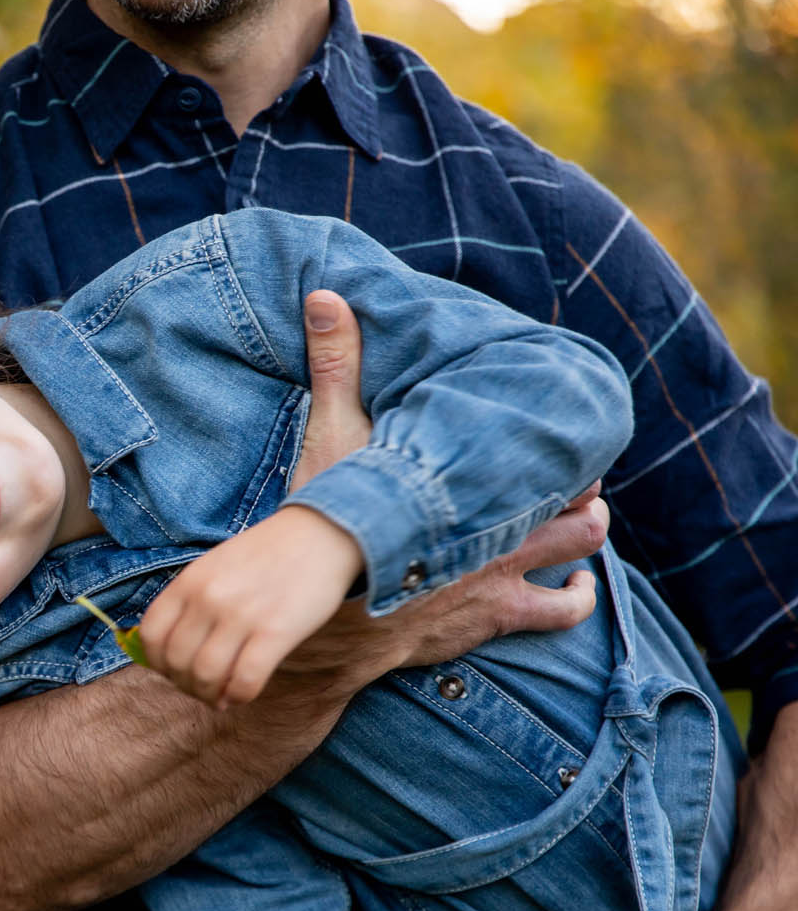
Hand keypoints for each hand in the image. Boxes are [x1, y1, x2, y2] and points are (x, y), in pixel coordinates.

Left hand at [137, 508, 363, 704]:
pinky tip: (243, 693)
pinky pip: (245, 681)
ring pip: (206, 676)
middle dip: (185, 684)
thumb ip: (190, 602)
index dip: (157, 663)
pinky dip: (239, 696)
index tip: (173, 671)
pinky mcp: (275, 633)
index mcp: (189, 581)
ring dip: (209, 695)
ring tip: (220, 696)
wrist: (319, 534)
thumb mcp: (213, 567)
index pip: (151, 635)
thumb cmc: (265, 556)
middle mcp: (208, 598)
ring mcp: (240, 616)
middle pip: (176, 662)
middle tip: (202, 688)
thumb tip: (172, 654)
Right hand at [279, 289, 607, 678]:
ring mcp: (506, 571)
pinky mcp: (498, 617)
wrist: (329, 617)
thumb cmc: (329, 521)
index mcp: (471, 471)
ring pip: (580, 542)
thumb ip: (336, 364)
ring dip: (584, 529)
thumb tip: (325, 294)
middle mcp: (502, 519)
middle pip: (573, 489)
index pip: (537, 440)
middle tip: (570, 472)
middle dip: (577, 480)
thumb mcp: (329, 433)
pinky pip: (563, 611)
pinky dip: (576, 597)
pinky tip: (577, 586)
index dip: (555, 430)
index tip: (557, 416)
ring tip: (581, 517)